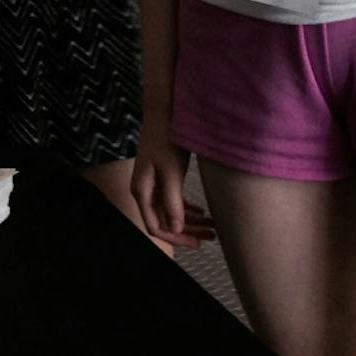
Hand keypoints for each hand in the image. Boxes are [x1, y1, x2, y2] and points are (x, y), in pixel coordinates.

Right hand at [130, 121, 213, 249]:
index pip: (156, 226)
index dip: (176, 237)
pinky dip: (187, 208)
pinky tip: (203, 211)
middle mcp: (145, 191)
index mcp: (143, 191)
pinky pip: (173, 200)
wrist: (164, 112)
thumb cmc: (166, 139)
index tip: (197, 243)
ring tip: (212, 226)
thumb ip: (172, 201)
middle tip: (210, 236)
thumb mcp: (171, 172)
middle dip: (187, 231)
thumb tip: (175, 227)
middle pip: (164, 221)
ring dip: (191, 221)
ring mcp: (153, 184)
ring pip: (170, 212)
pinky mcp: (162, 176)